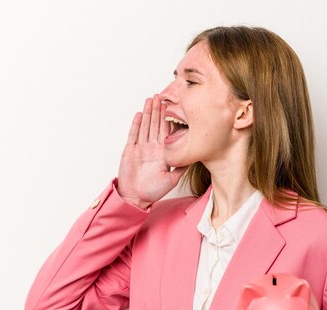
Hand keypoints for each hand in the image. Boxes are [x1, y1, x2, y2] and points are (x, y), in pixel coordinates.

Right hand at [117, 94, 188, 208]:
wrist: (136, 197)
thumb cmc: (153, 191)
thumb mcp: (173, 179)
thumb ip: (182, 166)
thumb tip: (195, 157)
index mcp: (162, 153)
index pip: (167, 132)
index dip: (170, 119)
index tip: (174, 107)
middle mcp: (152, 148)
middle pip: (156, 125)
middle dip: (159, 110)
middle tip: (161, 96)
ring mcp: (141, 147)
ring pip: (145, 126)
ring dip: (148, 112)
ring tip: (151, 99)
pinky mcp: (130, 150)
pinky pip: (134, 134)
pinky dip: (137, 124)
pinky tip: (140, 113)